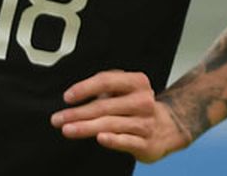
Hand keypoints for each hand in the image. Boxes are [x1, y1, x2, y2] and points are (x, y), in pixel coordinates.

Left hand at [51, 70, 189, 163]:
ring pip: (110, 124)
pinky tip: (101, 138)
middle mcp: (143, 101)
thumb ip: (102, 87)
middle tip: (58, 119)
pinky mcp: (147, 144)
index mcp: (136, 82)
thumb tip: (74, 96)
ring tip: (68, 129)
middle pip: (104, 106)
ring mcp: (146, 123)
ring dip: (86, 127)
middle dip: (77, 113)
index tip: (68, 97)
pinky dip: (114, 140)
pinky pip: (127, 141)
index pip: (106, 81)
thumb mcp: (123, 88)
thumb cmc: (135, 104)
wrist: (168, 127)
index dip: (84, 88)